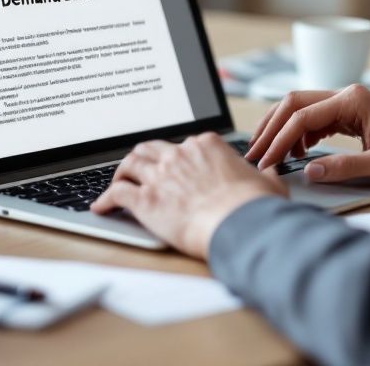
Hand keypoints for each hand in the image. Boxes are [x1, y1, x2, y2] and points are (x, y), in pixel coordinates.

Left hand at [91, 133, 286, 258]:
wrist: (238, 223)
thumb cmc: (254, 206)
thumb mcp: (268, 183)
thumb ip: (264, 175)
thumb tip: (268, 174)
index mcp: (206, 145)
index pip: (183, 145)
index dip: (175, 157)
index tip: (173, 167)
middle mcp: (179, 154)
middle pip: (151, 148)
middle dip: (143, 157)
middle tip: (139, 168)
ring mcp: (160, 174)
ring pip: (129, 163)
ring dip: (121, 172)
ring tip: (117, 182)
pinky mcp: (145, 198)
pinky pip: (116, 192)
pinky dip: (106, 199)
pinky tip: (101, 207)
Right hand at [245, 85, 369, 183]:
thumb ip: (345, 167)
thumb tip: (309, 172)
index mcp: (352, 101)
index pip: (301, 116)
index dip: (279, 140)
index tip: (265, 163)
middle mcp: (346, 95)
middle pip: (293, 103)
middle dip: (270, 129)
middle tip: (254, 155)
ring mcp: (347, 102)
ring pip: (300, 108)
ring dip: (281, 129)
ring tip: (267, 154)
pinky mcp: (349, 114)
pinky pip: (314, 118)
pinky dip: (298, 133)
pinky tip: (295, 152)